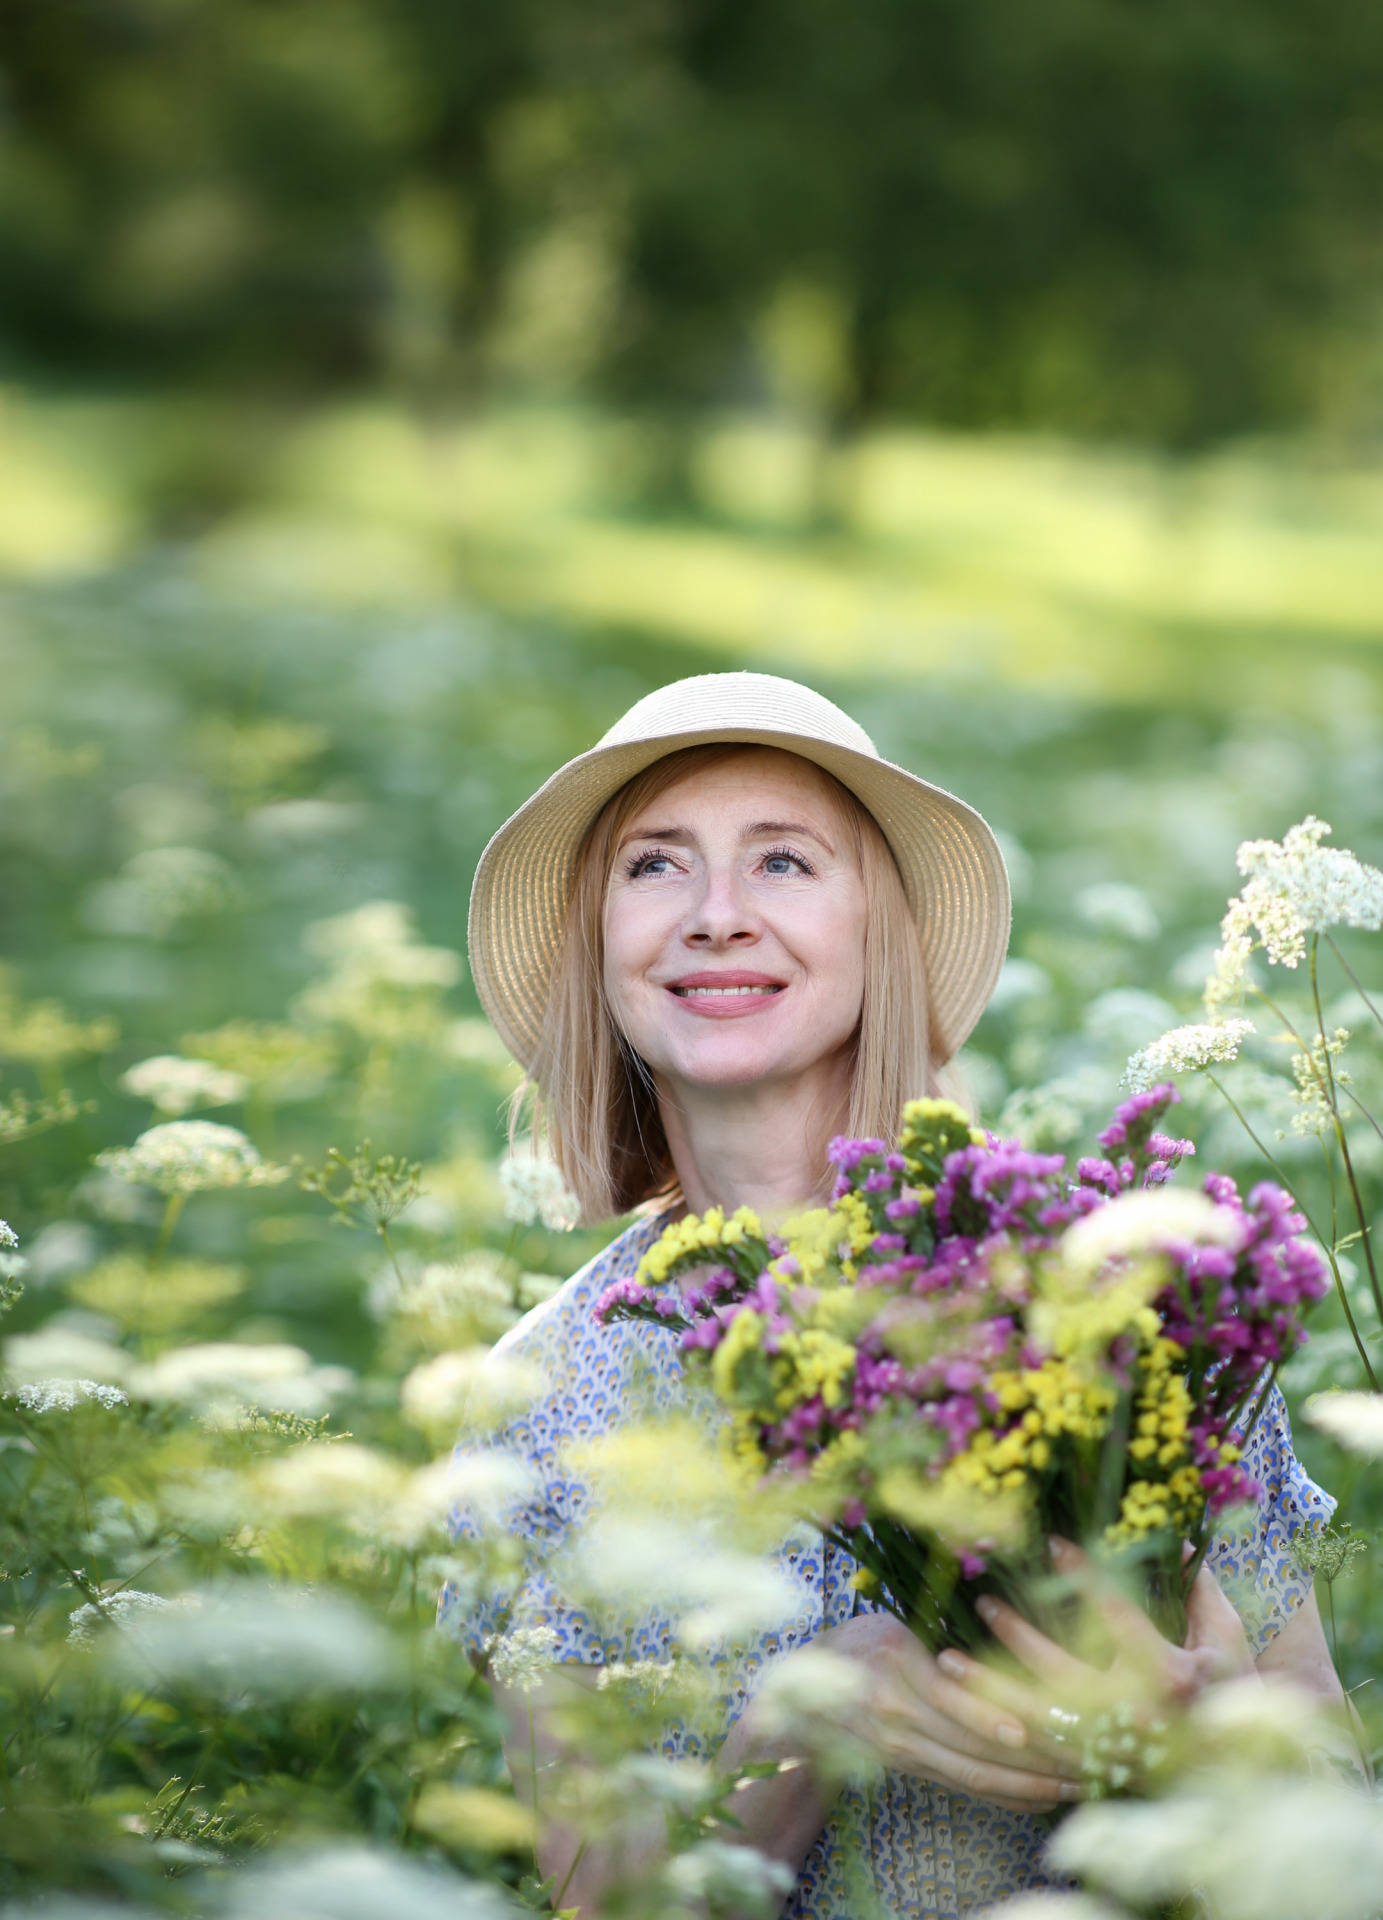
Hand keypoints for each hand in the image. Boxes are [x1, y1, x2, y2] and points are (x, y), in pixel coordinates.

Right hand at [816, 1612, 1085, 1813]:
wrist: (797, 1702)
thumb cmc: (849, 1645)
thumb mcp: (884, 1627)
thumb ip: (928, 1645)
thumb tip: (984, 1654)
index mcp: (893, 1671)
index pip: (949, 1699)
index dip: (991, 1715)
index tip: (1034, 1725)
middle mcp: (899, 1719)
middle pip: (972, 1746)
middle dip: (1031, 1758)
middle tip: (1080, 1758)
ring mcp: (906, 1751)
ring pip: (974, 1774)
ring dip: (1027, 1784)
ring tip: (1072, 1784)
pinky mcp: (912, 1769)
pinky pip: (965, 1786)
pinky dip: (1004, 1794)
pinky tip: (1039, 1798)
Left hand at [943, 1537, 1255, 1738]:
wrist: (1238, 1766)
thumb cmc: (1232, 1686)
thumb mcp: (1225, 1629)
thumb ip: (1194, 1580)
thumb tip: (1169, 1528)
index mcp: (1175, 1676)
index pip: (1120, 1618)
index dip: (1086, 1577)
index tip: (1052, 1542)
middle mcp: (1139, 1717)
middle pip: (1065, 1675)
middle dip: (1018, 1636)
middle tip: (984, 1602)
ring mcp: (1113, 1750)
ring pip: (1038, 1718)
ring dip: (989, 1689)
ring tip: (947, 1659)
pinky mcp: (1094, 1770)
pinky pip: (1035, 1751)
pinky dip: (996, 1725)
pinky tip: (964, 1702)